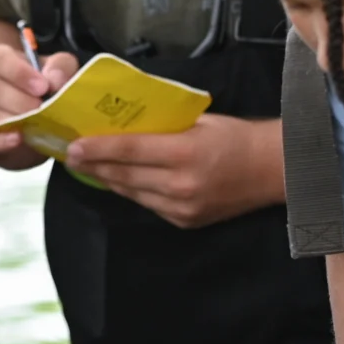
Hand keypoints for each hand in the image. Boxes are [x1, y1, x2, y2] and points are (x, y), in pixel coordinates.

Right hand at [0, 45, 77, 169]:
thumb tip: (56, 80)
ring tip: (31, 124)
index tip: (42, 87)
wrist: (32, 124)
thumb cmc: (42, 90)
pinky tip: (17, 139)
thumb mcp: (57, 72)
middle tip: (39, 108)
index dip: (18, 72)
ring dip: (7, 119)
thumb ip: (60, 68)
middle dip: (16, 99)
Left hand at [63, 114, 280, 228]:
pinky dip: (131, 192)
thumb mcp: (199, 121)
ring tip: (87, 167)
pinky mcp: (184, 222)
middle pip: (124, 176)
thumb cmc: (236, 137)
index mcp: (184, 153)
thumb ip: (163, 126)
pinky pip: (148, 205)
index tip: (73, 145)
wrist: (273, 172)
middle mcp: (180, 185)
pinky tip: (119, 181)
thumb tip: (125, 122)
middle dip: (94, 166)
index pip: (129, 150)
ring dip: (108, 180)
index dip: (98, 149)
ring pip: (132, 193)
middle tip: (71, 155)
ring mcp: (181, 208)